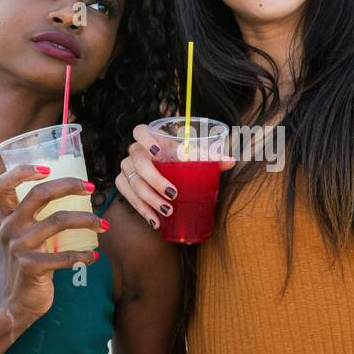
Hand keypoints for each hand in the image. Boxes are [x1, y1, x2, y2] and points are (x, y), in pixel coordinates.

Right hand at [0, 166, 103, 323]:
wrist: (17, 303)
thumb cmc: (28, 264)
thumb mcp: (24, 238)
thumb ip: (36, 218)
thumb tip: (72, 192)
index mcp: (6, 218)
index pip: (2, 186)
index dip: (21, 172)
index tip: (47, 168)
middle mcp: (9, 228)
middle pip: (38, 194)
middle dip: (68, 185)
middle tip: (91, 188)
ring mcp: (18, 247)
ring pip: (58, 221)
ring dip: (87, 220)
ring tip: (103, 226)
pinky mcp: (30, 267)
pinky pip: (64, 255)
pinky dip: (83, 255)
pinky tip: (94, 256)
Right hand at [115, 124, 233, 229]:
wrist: (162, 172)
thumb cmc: (179, 160)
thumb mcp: (192, 157)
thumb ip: (209, 157)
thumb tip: (231, 161)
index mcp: (149, 138)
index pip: (140, 131)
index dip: (146, 140)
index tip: (157, 152)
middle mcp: (134, 152)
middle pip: (139, 164)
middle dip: (155, 180)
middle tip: (173, 194)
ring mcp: (126, 168)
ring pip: (133, 184)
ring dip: (149, 200)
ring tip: (167, 212)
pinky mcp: (123, 184)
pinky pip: (128, 197)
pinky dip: (142, 210)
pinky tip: (155, 221)